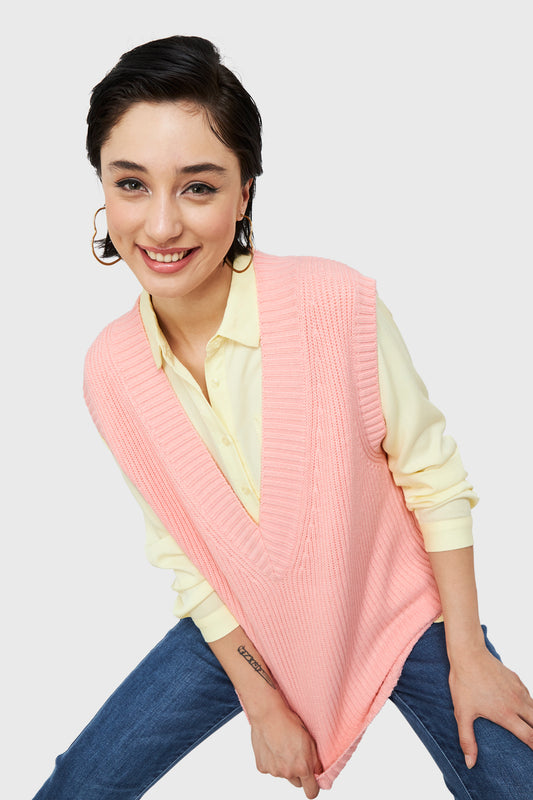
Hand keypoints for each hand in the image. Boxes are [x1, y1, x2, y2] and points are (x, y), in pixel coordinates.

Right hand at [250, 698, 322, 797]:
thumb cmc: (289, 723)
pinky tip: (272, 747)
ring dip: (284, 766)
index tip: (313, 783)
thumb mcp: (310, 740)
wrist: (268, 715)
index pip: (311, 792)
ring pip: (283, 775)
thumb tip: (318, 774)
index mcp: (302, 768)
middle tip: (295, 756)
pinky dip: (271, 762)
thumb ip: (315, 762)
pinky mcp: (262, 767)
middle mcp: (288, 773)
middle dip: (298, 773)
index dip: (313, 788)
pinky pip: (270, 769)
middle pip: (297, 783)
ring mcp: (274, 771)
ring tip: (282, 747)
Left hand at [448, 644, 532, 767]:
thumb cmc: (464, 683)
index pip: (530, 737)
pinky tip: (525, 709)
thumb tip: (470, 763)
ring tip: (529, 725)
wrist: (468, 654)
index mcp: (506, 714)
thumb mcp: (462, 713)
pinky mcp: (516, 679)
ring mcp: (518, 690)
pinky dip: (530, 705)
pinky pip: (529, 696)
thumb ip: (467, 740)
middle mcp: (517, 703)